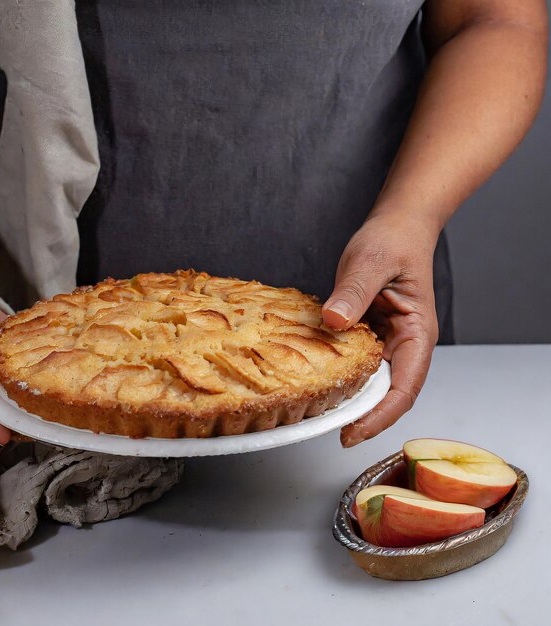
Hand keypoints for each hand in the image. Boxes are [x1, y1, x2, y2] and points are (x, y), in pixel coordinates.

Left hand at [322, 213, 439, 446]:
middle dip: (359, 414)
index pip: (404, 388)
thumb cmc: (394, 241)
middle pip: (385, 392)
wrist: (397, 226)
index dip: (380, 416)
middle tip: (324, 426)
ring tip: (315, 408)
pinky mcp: (367, 332)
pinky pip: (353, 359)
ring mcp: (385, 340)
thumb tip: (334, 321)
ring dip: (346, 395)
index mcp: (416, 334)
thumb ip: (355, 291)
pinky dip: (336, 370)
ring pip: (367, 379)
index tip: (353, 432)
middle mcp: (403, 343)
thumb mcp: (372, 261)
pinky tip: (313, 375)